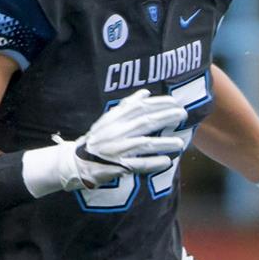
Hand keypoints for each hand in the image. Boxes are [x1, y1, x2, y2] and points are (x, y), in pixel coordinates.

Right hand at [71, 89, 187, 186]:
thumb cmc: (97, 139)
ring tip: (179, 142)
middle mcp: (116, 132)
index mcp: (114, 119)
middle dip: (165, 117)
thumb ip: (126, 107)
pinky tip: (167, 161)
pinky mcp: (118, 166)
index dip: (159, 103)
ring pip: (144, 144)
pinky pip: (139, 165)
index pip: (140, 107)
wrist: (76, 162)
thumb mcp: (108, 119)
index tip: (175, 102)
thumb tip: (145, 93)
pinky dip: (153, 163)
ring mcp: (117, 150)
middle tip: (182, 115)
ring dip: (163, 143)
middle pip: (145, 122)